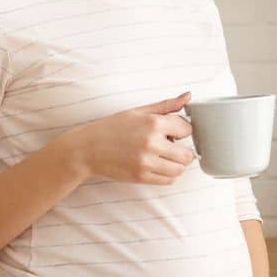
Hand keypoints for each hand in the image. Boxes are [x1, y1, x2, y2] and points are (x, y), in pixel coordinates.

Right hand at [64, 91, 196, 185]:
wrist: (88, 148)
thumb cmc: (113, 127)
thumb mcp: (138, 111)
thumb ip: (166, 105)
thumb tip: (188, 95)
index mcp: (153, 123)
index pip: (187, 129)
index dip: (182, 130)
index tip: (173, 131)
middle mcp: (151, 143)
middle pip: (187, 154)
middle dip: (183, 150)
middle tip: (172, 147)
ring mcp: (146, 162)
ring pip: (179, 170)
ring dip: (177, 164)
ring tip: (165, 157)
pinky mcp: (141, 177)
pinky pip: (168, 181)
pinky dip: (168, 175)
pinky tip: (158, 166)